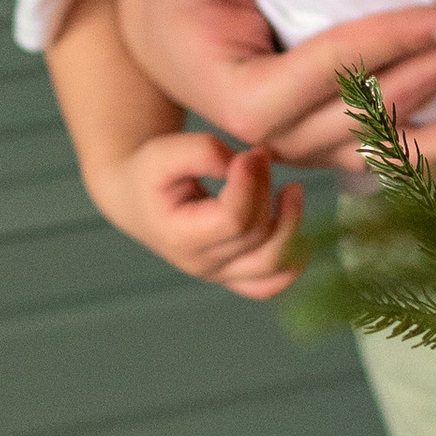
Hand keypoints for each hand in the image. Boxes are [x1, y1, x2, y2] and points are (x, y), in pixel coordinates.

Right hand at [95, 128, 305, 298]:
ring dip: (291, 225)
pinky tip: (300, 235)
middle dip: (266, 190)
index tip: (249, 153)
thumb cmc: (150, 174)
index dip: (250, 184)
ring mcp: (218, 275)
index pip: (233, 220)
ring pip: (270, 263)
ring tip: (293, 190)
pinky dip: (291, 266)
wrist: (136, 200)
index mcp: (179, 237)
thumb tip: (248, 165)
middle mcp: (200, 264)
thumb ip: (203, 151)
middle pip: (255, 235)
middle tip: (261, 156)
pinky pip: (268, 284)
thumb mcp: (163, 151)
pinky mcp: (232, 275)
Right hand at [116, 0, 435, 167]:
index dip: (399, 39)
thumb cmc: (171, 4)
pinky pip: (390, 158)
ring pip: (392, 151)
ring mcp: (306, 154)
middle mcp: (282, 142)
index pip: (340, 66)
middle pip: (375, 110)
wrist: (149, 48)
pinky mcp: (324, 152)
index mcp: (252, 102)